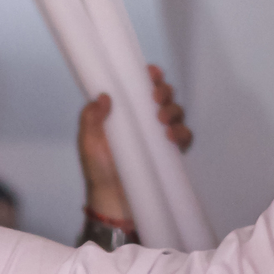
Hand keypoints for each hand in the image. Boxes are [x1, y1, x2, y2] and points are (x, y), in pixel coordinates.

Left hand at [78, 65, 191, 219]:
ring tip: (161, 120)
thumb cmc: (98, 169)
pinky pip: (184, 136)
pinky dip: (182, 133)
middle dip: (164, 91)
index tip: (150, 73)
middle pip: (163, 95)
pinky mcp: (170, 152)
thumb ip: (90, 119)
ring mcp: (158, 135)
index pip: (140, 86)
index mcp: (125, 111)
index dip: (149, 76)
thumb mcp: (88, 143)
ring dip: (173, 110)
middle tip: (156, 98)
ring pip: (176, 112)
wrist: (111, 200)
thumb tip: (103, 96)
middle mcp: (144, 119)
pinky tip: (171, 137)